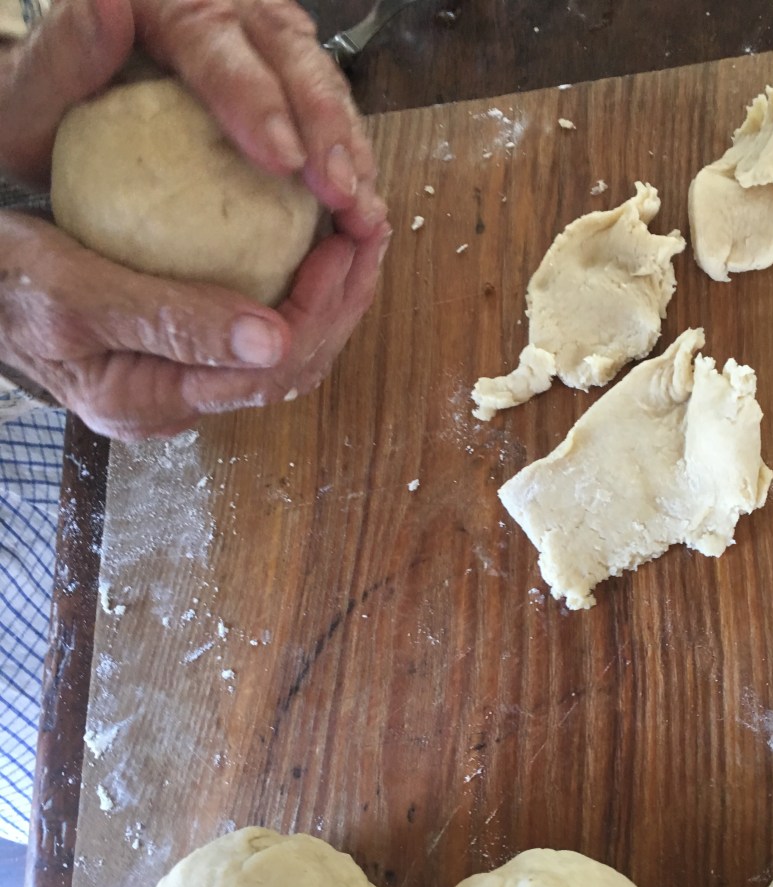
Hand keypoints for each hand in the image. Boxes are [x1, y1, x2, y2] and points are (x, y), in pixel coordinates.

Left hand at [0, 0, 385, 238]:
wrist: (62, 111)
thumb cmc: (45, 114)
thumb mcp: (26, 98)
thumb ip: (63, 56)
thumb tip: (106, 2)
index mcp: (165, 2)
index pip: (216, 44)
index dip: (257, 100)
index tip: (283, 159)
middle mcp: (219, 8)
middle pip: (288, 54)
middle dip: (324, 127)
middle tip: (343, 192)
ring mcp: (257, 39)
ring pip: (320, 77)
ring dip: (348, 146)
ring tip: (364, 210)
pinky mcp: (279, 76)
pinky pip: (326, 108)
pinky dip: (348, 156)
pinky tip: (361, 205)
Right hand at [0, 211, 389, 438]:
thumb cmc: (6, 286)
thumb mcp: (74, 294)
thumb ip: (168, 321)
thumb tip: (269, 340)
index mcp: (151, 402)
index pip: (267, 372)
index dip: (321, 311)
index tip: (344, 243)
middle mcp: (176, 406)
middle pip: (290, 369)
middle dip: (343, 302)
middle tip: (370, 228)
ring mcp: (181, 384)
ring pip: (283, 355)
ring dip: (330, 299)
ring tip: (357, 236)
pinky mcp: (182, 357)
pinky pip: (259, 333)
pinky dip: (297, 291)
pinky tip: (310, 249)